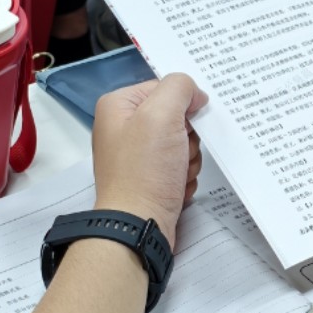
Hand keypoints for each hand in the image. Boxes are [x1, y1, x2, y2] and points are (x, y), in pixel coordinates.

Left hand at [91, 73, 206, 250]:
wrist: (138, 225)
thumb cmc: (145, 170)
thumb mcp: (161, 115)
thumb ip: (179, 88)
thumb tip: (194, 94)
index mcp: (118, 106)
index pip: (164, 87)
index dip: (183, 103)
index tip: (187, 122)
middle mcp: (124, 128)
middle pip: (176, 117)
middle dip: (187, 137)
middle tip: (176, 152)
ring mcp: (137, 154)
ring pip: (183, 143)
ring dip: (188, 159)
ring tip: (175, 174)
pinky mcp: (150, 177)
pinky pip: (180, 165)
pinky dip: (184, 176)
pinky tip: (175, 186)